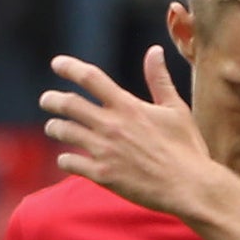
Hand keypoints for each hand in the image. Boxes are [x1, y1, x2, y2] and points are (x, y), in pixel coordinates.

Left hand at [40, 48, 225, 218]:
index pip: (89, 78)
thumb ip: (160, 80)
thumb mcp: (177, 111)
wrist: (191, 188)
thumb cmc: (188, 149)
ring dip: (55, 127)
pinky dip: (64, 159)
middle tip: (47, 100)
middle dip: (51, 100)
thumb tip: (154, 51)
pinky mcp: (103, 175)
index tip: (57, 64)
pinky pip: (70, 162)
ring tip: (55, 128)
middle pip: (67, 103)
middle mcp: (111, 125)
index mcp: (128, 107)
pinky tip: (67, 159)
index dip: (69, 67)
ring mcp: (104, 151)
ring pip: (64, 131)